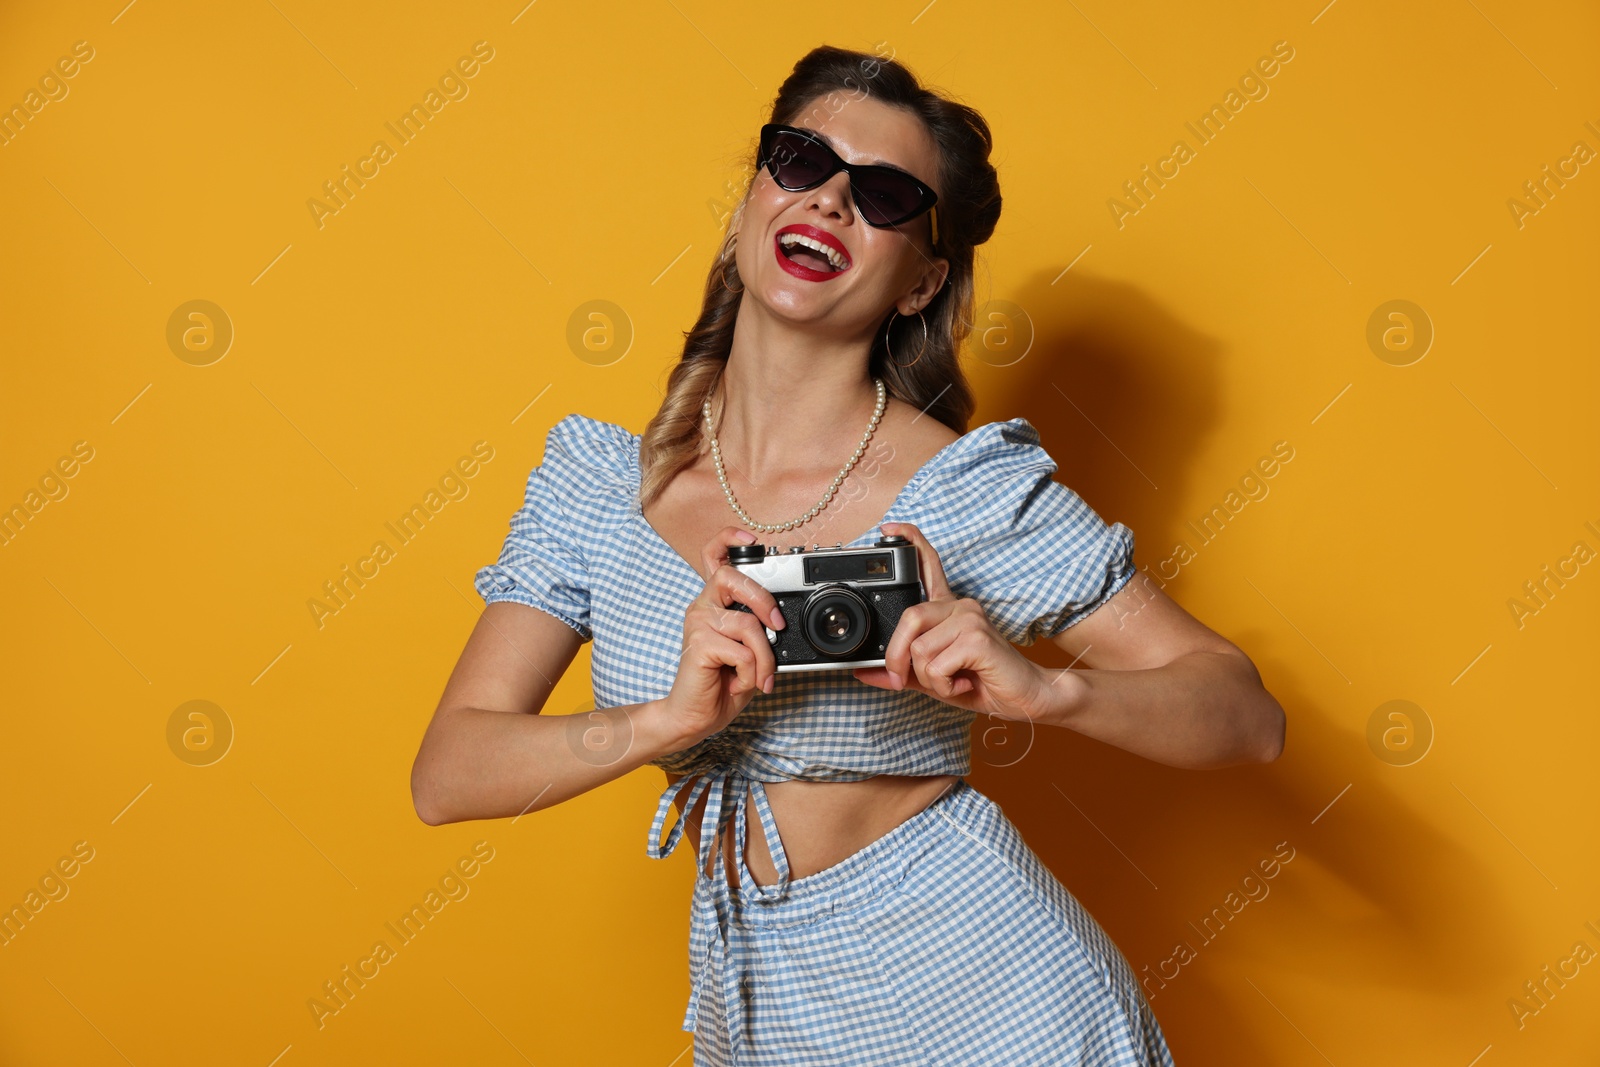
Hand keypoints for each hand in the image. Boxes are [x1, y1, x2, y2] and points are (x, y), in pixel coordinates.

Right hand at [656, 526, 786, 751]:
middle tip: (777, 625)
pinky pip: (742, 650)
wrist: (694, 717)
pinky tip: (740, 683)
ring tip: (760, 677)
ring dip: (764, 657)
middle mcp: (703, 606)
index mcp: (715, 603)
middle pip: (732, 576)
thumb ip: (760, 631)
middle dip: (763, 599)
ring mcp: (698, 623)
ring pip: (748, 624)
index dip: (730, 539)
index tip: (751, 540)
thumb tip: (781, 623)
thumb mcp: (749, 652)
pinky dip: (751, 672)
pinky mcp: (699, 643)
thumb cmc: (721, 684)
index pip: (714, 556)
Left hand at [852, 521, 1063, 722]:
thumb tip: (863, 672)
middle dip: (897, 657)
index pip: (929, 565)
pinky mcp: (978, 637)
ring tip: (951, 681)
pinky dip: (943, 684)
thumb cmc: (981, 681)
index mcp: (948, 609)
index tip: (889, 527)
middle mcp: (960, 606)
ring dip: (928, 678)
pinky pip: (936, 664)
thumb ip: (900, 670)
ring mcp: (970, 617)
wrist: (1024, 696)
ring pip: (920, 648)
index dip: (910, 543)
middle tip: (901, 679)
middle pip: (909, 617)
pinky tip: (962, 683)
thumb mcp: (931, 677)